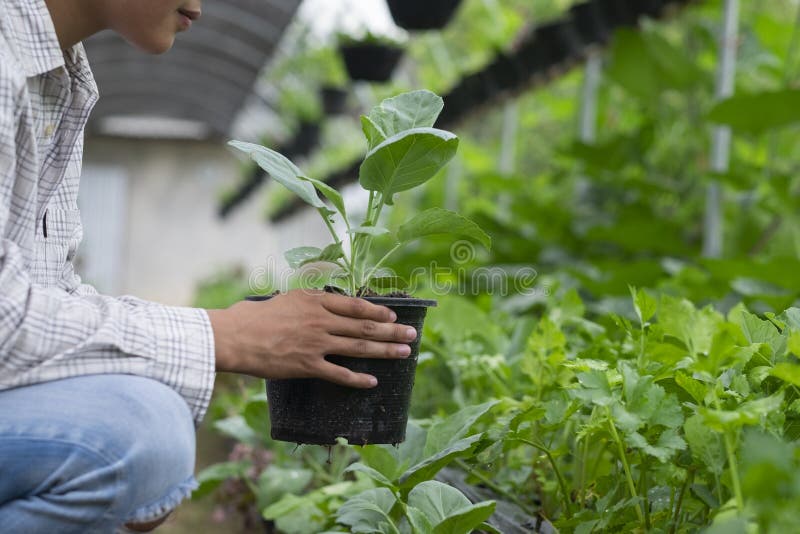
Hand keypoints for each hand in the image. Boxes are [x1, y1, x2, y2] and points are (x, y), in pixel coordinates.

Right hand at [206, 289, 417, 387]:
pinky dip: (357, 379)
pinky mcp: (307, 366)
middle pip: (364, 327)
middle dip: (392, 331)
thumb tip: (326, 304)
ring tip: (403, 354)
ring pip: (358, 348)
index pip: (355, 306)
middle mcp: (321, 321)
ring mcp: (316, 344)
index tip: (393, 316)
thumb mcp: (287, 298)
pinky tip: (373, 382)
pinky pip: (339, 374)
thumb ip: (310, 302)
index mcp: (315, 302)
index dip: (377, 312)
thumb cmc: (255, 316)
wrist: (235, 336)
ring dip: (384, 351)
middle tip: (412, 335)